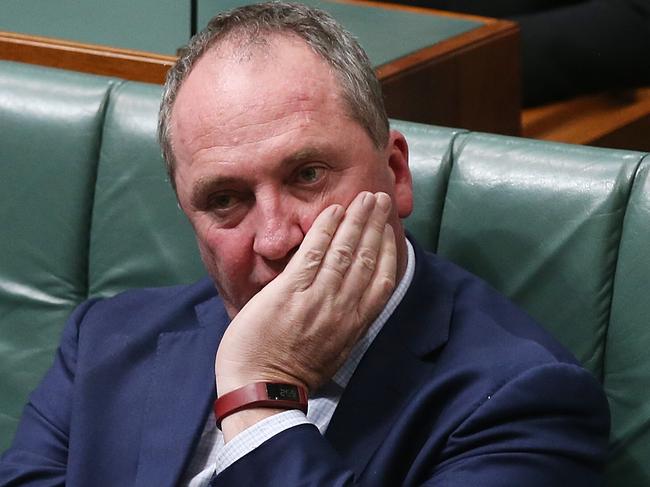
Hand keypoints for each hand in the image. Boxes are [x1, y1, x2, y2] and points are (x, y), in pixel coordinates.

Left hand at [215, 191, 396, 435]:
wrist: (261, 390)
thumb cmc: (292, 375)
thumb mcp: (332, 352)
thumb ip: (343, 323)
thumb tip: (348, 300)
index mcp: (355, 324)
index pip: (382, 279)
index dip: (389, 249)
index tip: (392, 229)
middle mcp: (343, 308)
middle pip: (367, 257)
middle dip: (376, 225)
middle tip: (381, 199)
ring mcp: (317, 298)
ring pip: (345, 251)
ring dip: (357, 220)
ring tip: (365, 197)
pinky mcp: (290, 291)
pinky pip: (314, 253)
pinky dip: (325, 229)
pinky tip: (334, 210)